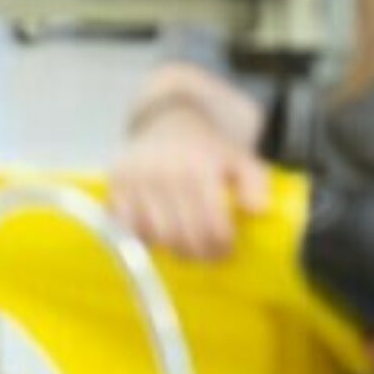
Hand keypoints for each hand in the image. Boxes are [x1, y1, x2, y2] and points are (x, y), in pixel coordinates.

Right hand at [109, 101, 270, 261]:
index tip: (227, 252)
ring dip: (170, 248)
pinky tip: (158, 232)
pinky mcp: (114, 185)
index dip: (220, 246)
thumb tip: (258, 212)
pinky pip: (125, 227)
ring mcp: (137, 180)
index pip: (210, 224)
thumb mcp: (241, 158)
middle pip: (180, 236)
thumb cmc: (209, 147)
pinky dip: (141, 237)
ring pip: (153, 235)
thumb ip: (256, 184)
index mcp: (200, 169)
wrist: (172, 119)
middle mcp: (166, 174)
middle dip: (198, 253)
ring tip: (185, 244)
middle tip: (207, 255)